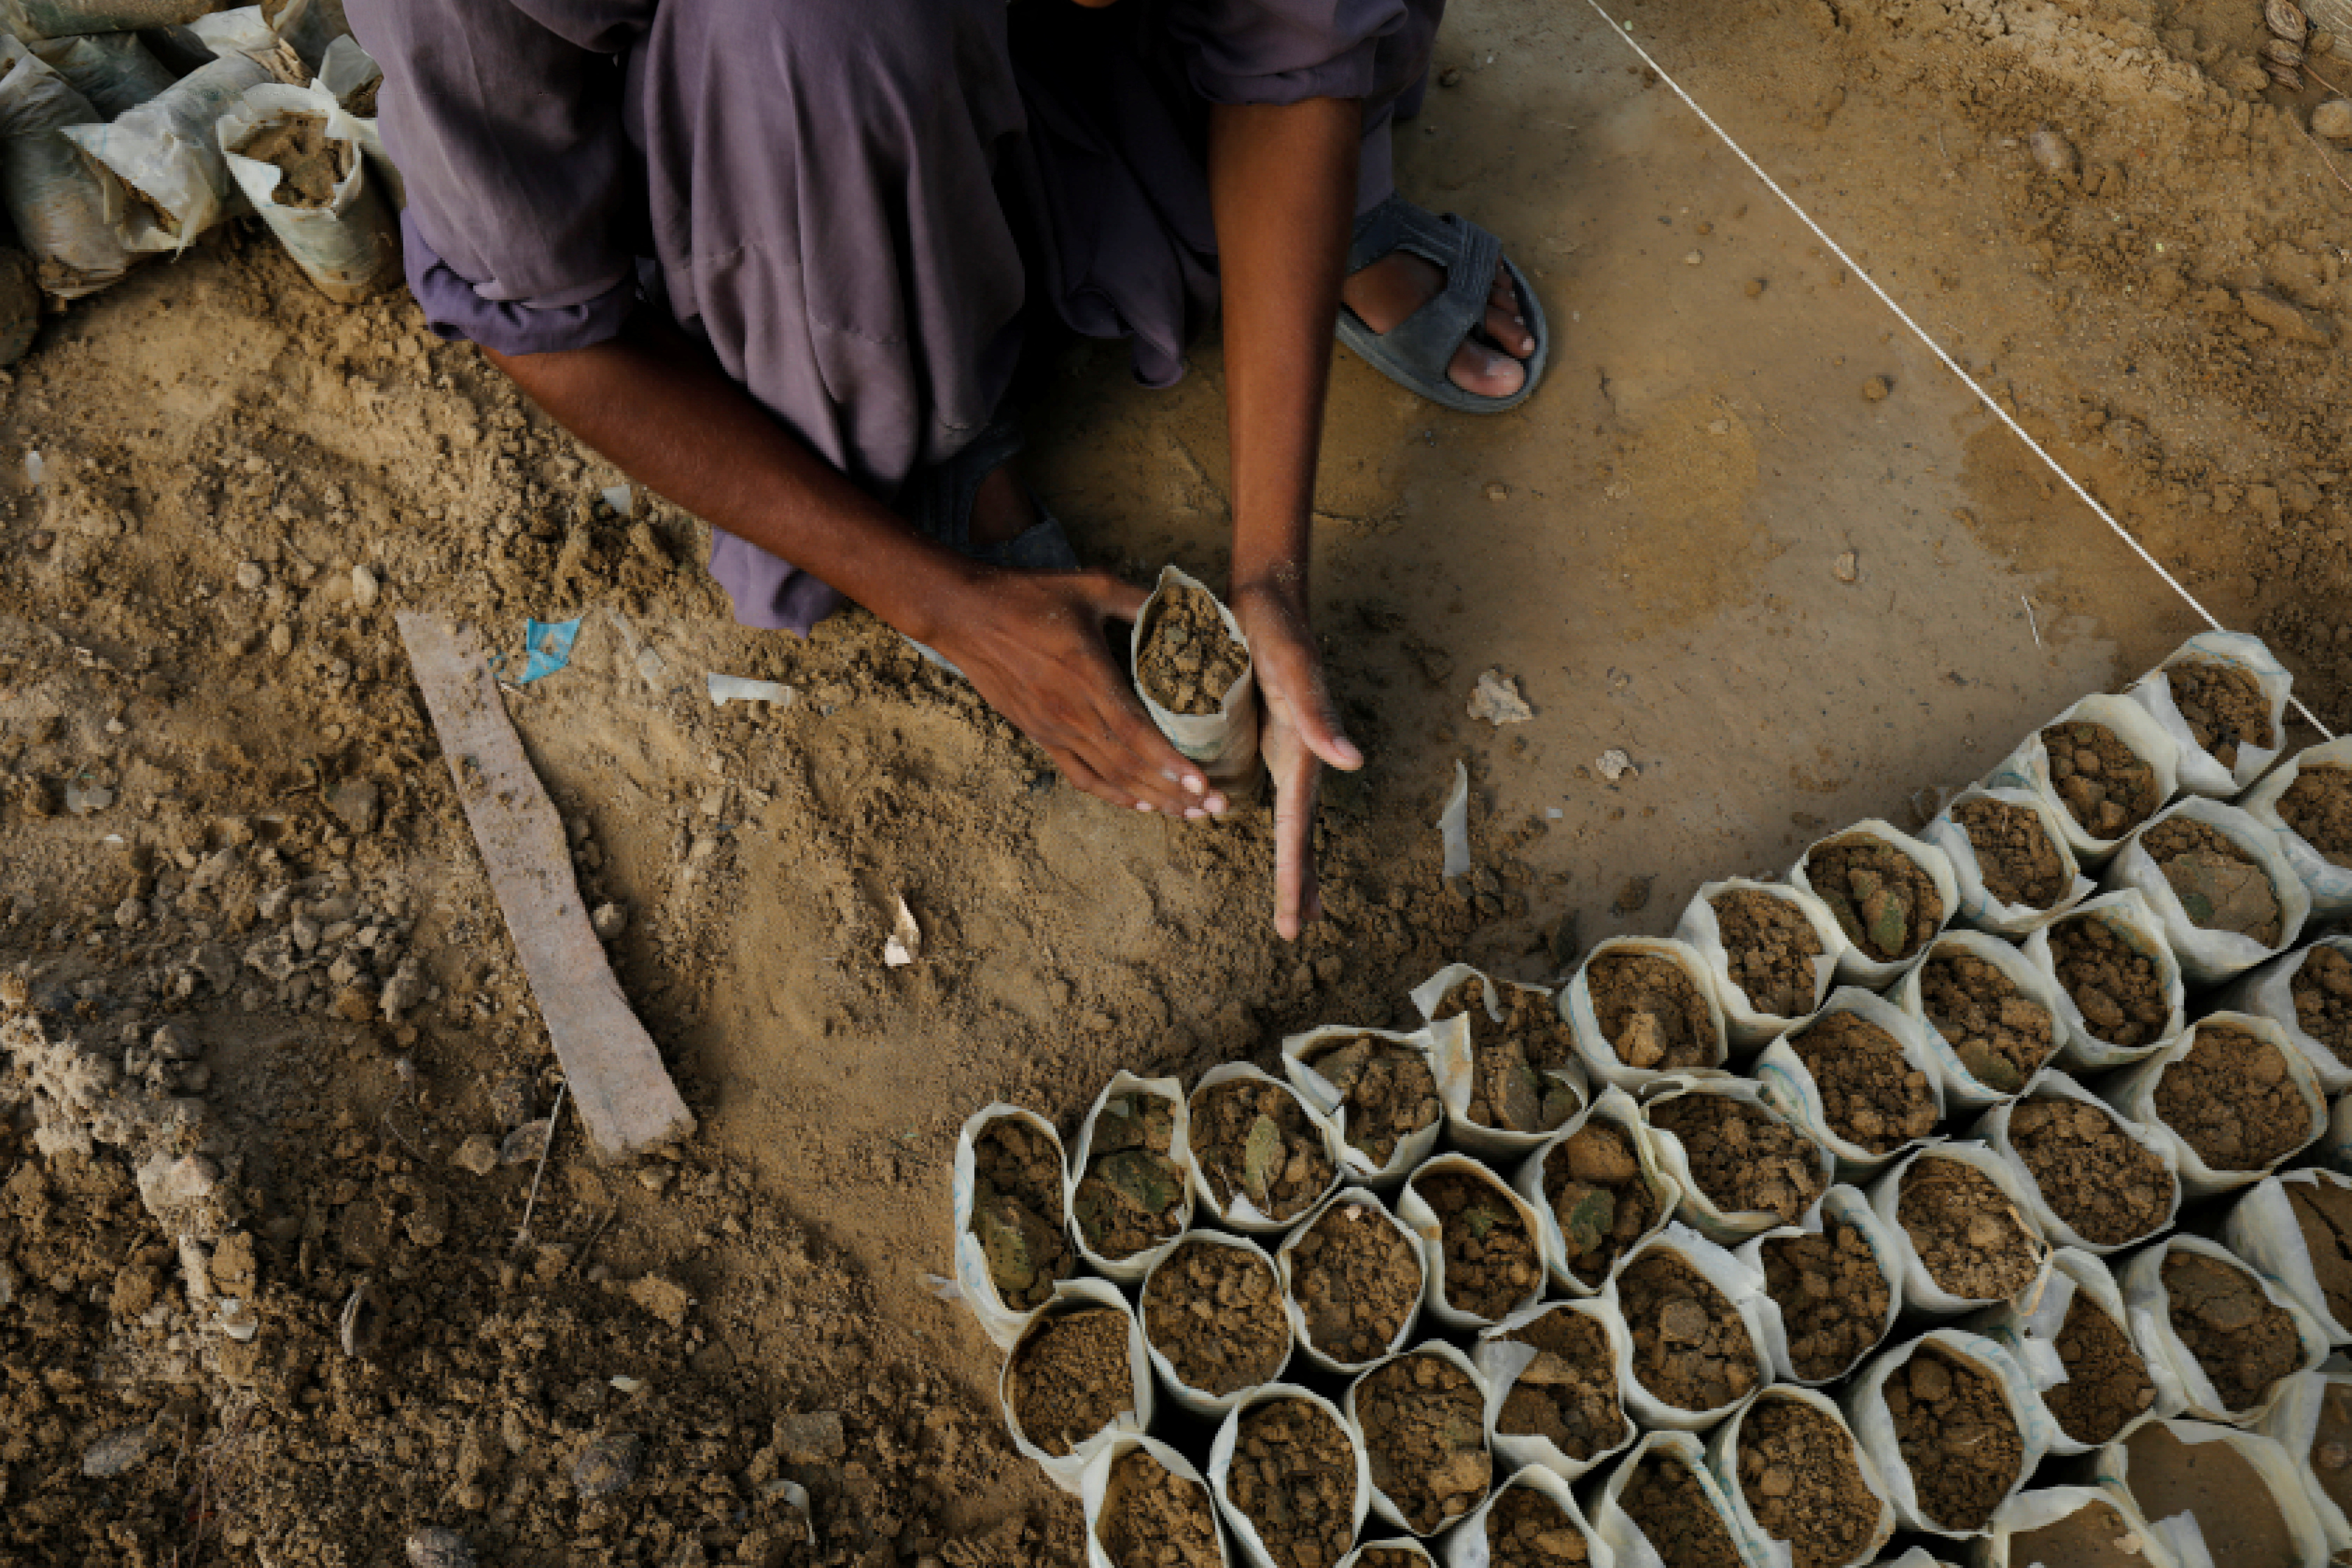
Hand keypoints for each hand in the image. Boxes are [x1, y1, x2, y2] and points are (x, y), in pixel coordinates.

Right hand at [928, 567, 1225, 817]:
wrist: (963, 615)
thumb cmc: (1026, 596)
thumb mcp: (1087, 584)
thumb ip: (1135, 596)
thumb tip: (1181, 602)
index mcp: (1086, 677)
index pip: (1134, 732)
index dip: (1169, 762)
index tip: (1203, 784)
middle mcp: (1070, 713)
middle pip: (1129, 766)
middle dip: (1175, 793)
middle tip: (1215, 809)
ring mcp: (1052, 729)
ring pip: (1109, 777)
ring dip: (1151, 800)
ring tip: (1189, 815)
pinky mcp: (1038, 735)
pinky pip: (1080, 775)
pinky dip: (1112, 793)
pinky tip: (1140, 803)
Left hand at [1232, 581, 1362, 939]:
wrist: (1268, 595)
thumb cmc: (1277, 628)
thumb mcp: (1293, 666)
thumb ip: (1320, 713)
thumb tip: (1351, 763)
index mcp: (1301, 753)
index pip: (1298, 828)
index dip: (1295, 876)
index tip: (1293, 921)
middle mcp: (1299, 758)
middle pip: (1302, 835)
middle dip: (1300, 884)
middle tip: (1294, 931)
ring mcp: (1286, 752)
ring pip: (1295, 821)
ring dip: (1297, 864)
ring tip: (1297, 907)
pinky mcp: (1271, 741)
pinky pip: (1279, 796)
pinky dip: (1284, 830)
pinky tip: (1280, 843)